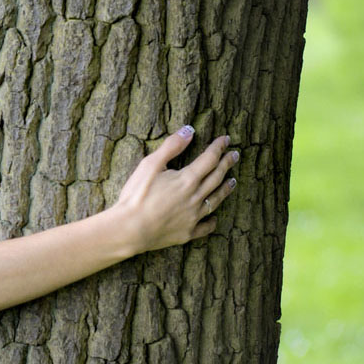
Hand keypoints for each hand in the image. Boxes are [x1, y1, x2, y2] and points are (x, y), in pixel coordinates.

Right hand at [113, 126, 238, 253]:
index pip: (209, 159)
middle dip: (226, 164)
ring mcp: (192, 217)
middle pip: (216, 178)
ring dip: (225, 189)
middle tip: (235, 155)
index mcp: (187, 180)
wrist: (129, 228)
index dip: (218, 147)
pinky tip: (214, 218)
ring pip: (215, 200)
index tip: (226, 139)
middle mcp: (195, 198)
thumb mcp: (149, 165)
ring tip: (233, 182)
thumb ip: (171, 147)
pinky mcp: (186, 233)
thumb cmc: (136, 195)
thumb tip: (189, 131)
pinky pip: (205, 227)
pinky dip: (212, 221)